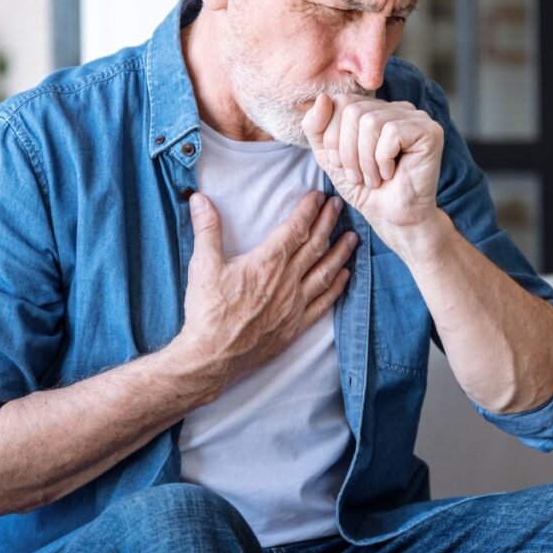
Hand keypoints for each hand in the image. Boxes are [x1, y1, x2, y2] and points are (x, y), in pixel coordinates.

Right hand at [180, 190, 356, 394]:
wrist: (212, 356)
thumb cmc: (207, 311)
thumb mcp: (203, 265)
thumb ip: (206, 229)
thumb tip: (199, 199)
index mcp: (267, 262)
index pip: (295, 229)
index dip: (309, 210)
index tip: (319, 196)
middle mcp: (287, 281)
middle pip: (315, 246)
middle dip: (329, 223)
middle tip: (339, 206)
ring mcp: (294, 305)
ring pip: (325, 273)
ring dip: (340, 253)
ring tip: (353, 237)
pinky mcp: (295, 326)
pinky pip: (323, 303)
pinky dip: (336, 287)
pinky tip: (344, 276)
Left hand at [302, 93, 443, 245]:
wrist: (392, 218)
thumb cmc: (364, 188)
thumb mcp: (328, 156)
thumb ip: (316, 127)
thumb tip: (322, 97)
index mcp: (373, 108)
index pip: (339, 101)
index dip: (332, 137)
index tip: (341, 165)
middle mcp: (395, 107)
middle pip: (353, 111)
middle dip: (347, 151)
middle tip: (358, 176)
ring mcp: (415, 116)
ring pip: (371, 122)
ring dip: (365, 160)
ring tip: (373, 178)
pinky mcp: (429, 131)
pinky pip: (392, 133)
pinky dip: (383, 160)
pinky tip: (391, 174)